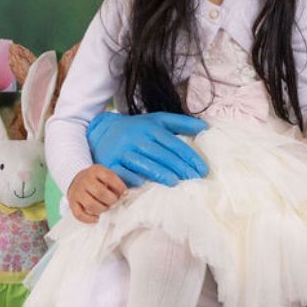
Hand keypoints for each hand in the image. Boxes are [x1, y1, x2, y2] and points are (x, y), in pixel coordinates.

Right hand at [68, 165, 127, 222]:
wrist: (77, 180)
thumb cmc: (97, 181)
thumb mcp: (105, 176)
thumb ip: (114, 184)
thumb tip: (124, 196)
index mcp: (95, 170)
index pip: (109, 177)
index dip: (119, 187)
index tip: (125, 194)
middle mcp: (84, 180)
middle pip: (100, 193)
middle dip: (111, 200)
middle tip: (114, 202)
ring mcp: (77, 191)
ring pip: (90, 205)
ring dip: (102, 209)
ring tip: (105, 208)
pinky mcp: (72, 202)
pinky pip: (79, 214)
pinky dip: (89, 219)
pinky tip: (96, 218)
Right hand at [87, 110, 208, 186]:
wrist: (101, 131)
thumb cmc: (136, 129)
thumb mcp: (156, 120)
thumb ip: (180, 122)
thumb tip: (205, 126)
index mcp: (149, 127)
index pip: (173, 143)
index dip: (189, 156)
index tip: (202, 169)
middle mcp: (136, 138)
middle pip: (161, 154)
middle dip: (180, 167)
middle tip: (195, 179)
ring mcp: (122, 150)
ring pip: (144, 163)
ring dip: (160, 173)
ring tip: (176, 183)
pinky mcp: (109, 163)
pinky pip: (122, 172)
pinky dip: (133, 178)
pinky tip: (144, 185)